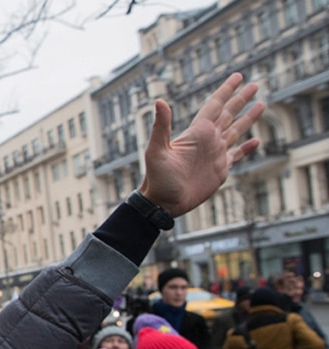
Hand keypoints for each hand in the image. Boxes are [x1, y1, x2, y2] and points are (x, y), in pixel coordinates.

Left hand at [139, 72, 263, 216]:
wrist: (164, 202)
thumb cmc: (157, 178)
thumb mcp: (157, 150)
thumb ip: (161, 126)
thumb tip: (159, 101)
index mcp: (197, 132)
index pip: (215, 105)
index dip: (226, 90)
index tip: (238, 76)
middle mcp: (208, 140)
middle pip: (229, 114)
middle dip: (241, 99)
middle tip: (254, 84)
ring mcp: (215, 154)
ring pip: (236, 130)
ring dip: (248, 118)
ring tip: (261, 104)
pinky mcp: (220, 169)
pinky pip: (237, 155)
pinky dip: (247, 148)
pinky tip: (256, 141)